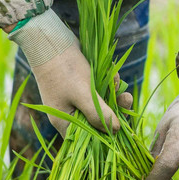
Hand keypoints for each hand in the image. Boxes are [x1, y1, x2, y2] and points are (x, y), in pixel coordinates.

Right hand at [7, 10, 130, 136]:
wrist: (51, 41)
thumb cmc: (64, 70)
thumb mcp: (84, 95)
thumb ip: (99, 114)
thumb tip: (117, 131)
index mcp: (65, 122)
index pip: (90, 139)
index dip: (107, 135)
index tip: (124, 127)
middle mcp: (71, 114)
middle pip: (99, 122)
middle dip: (116, 110)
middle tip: (127, 98)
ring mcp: (76, 100)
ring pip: (102, 105)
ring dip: (114, 94)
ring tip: (119, 82)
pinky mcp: (82, 87)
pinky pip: (100, 92)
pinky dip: (108, 84)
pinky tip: (113, 74)